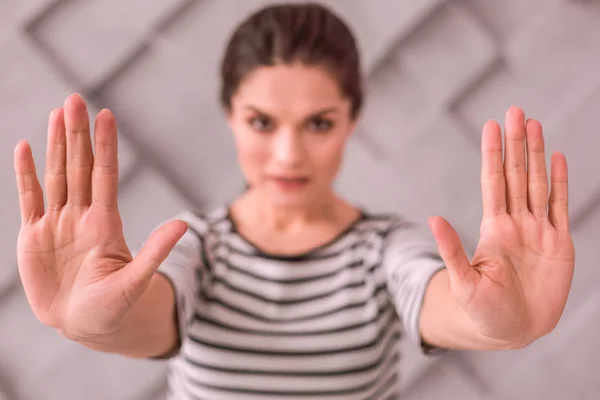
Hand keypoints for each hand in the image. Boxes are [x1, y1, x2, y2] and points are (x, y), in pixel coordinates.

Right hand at [14, 94, 186, 339]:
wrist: (84, 326)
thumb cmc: (114, 308)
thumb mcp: (135, 281)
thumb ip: (154, 252)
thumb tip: (183, 225)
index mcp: (106, 224)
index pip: (105, 175)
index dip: (106, 146)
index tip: (107, 116)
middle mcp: (82, 217)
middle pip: (79, 167)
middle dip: (77, 134)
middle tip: (76, 100)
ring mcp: (57, 224)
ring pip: (56, 175)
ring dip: (55, 145)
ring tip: (57, 113)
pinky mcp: (34, 236)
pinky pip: (29, 199)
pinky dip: (26, 174)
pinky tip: (25, 148)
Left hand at [428, 106, 574, 346]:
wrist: (511, 331)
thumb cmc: (482, 311)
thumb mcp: (464, 282)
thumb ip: (452, 250)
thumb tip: (432, 218)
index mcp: (493, 229)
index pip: (493, 182)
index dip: (493, 154)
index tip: (491, 125)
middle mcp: (515, 223)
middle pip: (516, 174)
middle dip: (516, 143)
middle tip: (515, 110)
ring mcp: (537, 231)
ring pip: (537, 183)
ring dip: (537, 154)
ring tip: (534, 124)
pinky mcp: (558, 244)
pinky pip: (559, 206)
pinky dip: (560, 182)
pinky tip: (558, 159)